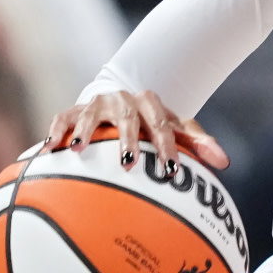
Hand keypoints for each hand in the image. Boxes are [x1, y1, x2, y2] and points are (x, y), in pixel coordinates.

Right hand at [44, 90, 229, 172]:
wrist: (122, 101)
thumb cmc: (152, 124)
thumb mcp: (175, 131)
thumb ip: (198, 145)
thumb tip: (224, 162)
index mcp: (152, 105)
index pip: (163, 126)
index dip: (167, 148)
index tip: (171, 172)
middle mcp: (124, 101)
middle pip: (128, 117)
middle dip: (128, 140)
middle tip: (129, 163)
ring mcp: (97, 103)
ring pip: (91, 114)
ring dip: (84, 131)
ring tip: (79, 150)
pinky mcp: (73, 110)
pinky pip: (62, 118)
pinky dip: (56, 132)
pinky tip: (49, 150)